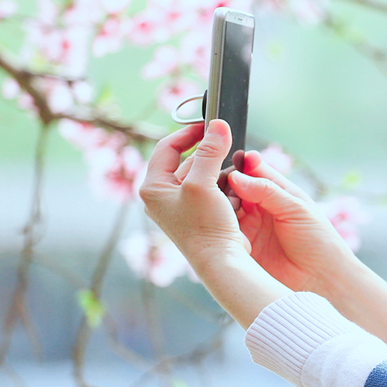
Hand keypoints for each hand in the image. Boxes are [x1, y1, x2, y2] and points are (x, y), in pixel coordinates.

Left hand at [140, 120, 249, 269]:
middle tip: (228, 147)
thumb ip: (210, 151)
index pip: (167, 147)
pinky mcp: (197, 215)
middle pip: (188, 161)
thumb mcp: (204, 183)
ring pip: (202, 176)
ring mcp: (180, 207)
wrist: (221, 262)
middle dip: (210, 155)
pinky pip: (211, 190)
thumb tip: (217, 125)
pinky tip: (234, 194)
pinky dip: (224, 187)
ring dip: (220, 172)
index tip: (209, 125)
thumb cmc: (205, 226)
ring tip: (233, 176)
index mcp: (153, 187)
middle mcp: (162, 197)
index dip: (188, 133)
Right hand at [227, 150, 386, 344]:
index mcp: (277, 193)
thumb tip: (237, 176)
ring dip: (218, 204)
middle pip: (234, 188)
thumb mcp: (296, 208)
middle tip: (211, 181)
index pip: (253, 171)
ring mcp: (249, 227)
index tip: (225, 159)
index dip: (239, 165)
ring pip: (225, 209)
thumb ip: (267, 191)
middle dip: (223, 184)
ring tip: (210, 200)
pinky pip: (224, 232)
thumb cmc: (318, 240)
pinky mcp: (241, 247)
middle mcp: (260, 208)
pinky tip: (211, 222)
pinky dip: (217, 226)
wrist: (321, 279)